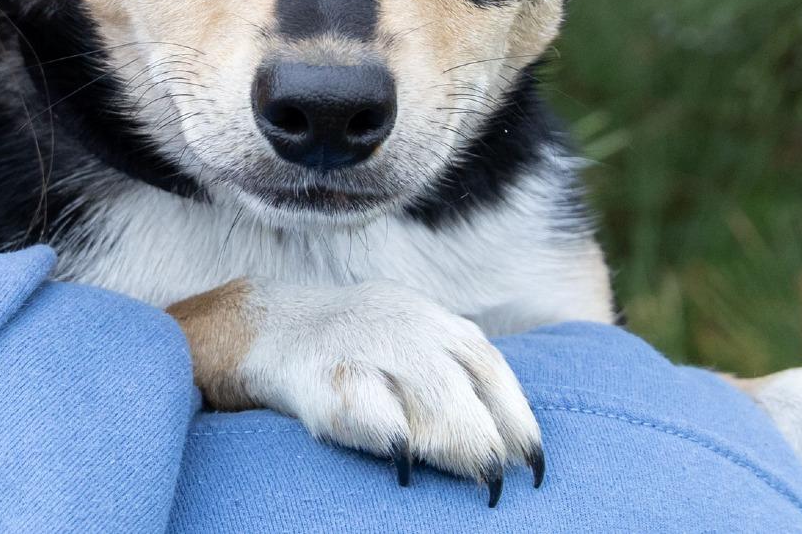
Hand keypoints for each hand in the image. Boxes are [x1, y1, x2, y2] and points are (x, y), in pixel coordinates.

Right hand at [170, 278, 544, 506]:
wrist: (271, 327)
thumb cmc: (358, 348)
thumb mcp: (412, 344)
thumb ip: (455, 376)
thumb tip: (510, 442)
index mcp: (435, 323)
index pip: (489, 364)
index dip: (515, 413)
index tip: (531, 460)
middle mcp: (409, 328)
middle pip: (466, 377)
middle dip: (490, 430)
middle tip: (501, 478)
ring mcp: (368, 346)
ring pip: (428, 392)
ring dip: (455, 438)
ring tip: (473, 476)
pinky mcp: (326, 373)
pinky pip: (366, 403)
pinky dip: (392, 432)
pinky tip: (405, 462)